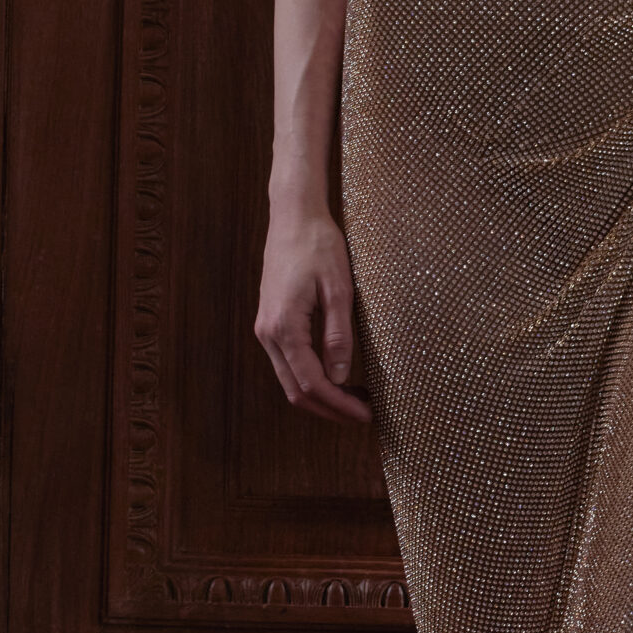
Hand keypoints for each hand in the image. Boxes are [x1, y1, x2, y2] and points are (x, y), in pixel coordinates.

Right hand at [254, 204, 372, 425]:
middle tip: (364, 415)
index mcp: (284, 327)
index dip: (339, 405)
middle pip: (296, 391)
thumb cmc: (318, 246)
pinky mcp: (270, 323)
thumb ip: (338, 335)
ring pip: (290, 381)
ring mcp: (265, 329)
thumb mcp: (338, 289)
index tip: (367, 415)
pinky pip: (288, 364)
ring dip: (321, 396)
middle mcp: (268, 334)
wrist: (293, 216)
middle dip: (330, 409)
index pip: (312, 383)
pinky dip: (311, 379)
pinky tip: (337, 377)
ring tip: (355, 400)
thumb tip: (341, 377)